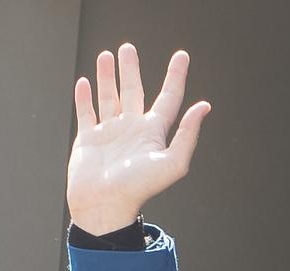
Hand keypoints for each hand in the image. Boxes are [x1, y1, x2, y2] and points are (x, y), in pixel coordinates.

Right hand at [67, 44, 210, 235]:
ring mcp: (110, 133)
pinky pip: (86, 112)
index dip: (176, 76)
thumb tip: (204, 106)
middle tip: (128, 48)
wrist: (106, 204)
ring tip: (107, 56)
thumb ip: (188, 134)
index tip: (182, 55)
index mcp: (154, 133)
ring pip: (109, 97)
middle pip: (134, 91)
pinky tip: (85, 82)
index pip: (168, 98)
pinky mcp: (88, 138)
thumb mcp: (172, 162)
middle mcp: (132, 130)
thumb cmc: (140, 187)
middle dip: (131, 69)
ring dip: (108, 77)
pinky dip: (84, 97)